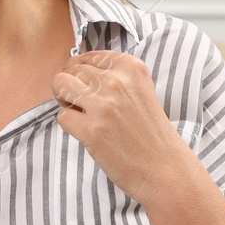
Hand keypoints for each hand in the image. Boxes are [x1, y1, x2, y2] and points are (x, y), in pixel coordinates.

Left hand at [51, 50, 192, 207]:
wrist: (165, 168)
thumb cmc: (150, 132)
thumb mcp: (139, 90)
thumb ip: (113, 77)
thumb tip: (74, 70)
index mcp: (130, 67)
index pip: (87, 56)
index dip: (80, 73)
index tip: (87, 88)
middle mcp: (116, 81)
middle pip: (70, 70)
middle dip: (70, 86)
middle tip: (81, 105)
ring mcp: (103, 105)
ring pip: (60, 85)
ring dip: (64, 100)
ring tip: (80, 114)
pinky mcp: (91, 130)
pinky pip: (63, 116)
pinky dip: (71, 125)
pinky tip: (89, 134)